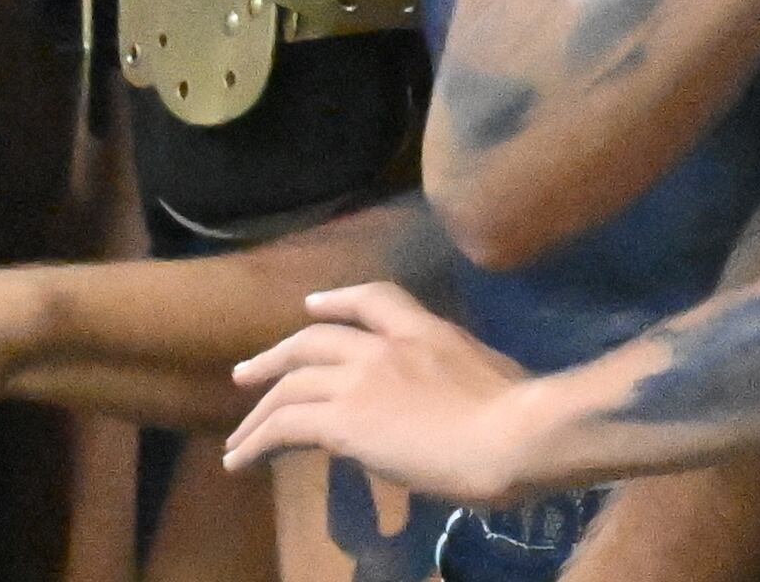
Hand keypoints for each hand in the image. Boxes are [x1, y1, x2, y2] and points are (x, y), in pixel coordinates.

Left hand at [226, 285, 541, 496]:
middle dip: (275, 356)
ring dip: (258, 411)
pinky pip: (285, 426)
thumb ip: (457, 380)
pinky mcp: (343, 420)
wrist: (511, 434)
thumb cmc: (521, 416)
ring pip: (289, 384)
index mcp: (427, 331)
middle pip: (313, 339)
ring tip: (237, 438)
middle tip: (246, 374)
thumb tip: (454, 404)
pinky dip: (257, 442)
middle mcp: (385, 346)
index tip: (312, 306)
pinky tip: (241, 461)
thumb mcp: (489, 376)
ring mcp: (360, 379)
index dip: (336, 301)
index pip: (374, 298)